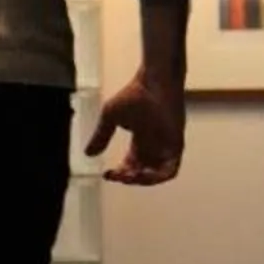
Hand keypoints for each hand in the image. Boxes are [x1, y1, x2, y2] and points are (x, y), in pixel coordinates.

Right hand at [87, 69, 184, 185]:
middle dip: (129, 179)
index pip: (130, 166)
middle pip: (142, 173)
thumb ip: (101, 136)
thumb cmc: (134, 95)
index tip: (107, 174)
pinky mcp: (176, 145)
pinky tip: (144, 175)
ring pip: (156, 175)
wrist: (154, 83)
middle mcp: (153, 147)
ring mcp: (165, 147)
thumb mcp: (110, 117)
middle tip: (119, 176)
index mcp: (140, 142)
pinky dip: (158, 177)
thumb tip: (88, 154)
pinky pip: (170, 170)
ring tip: (131, 177)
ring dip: (144, 181)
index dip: (119, 174)